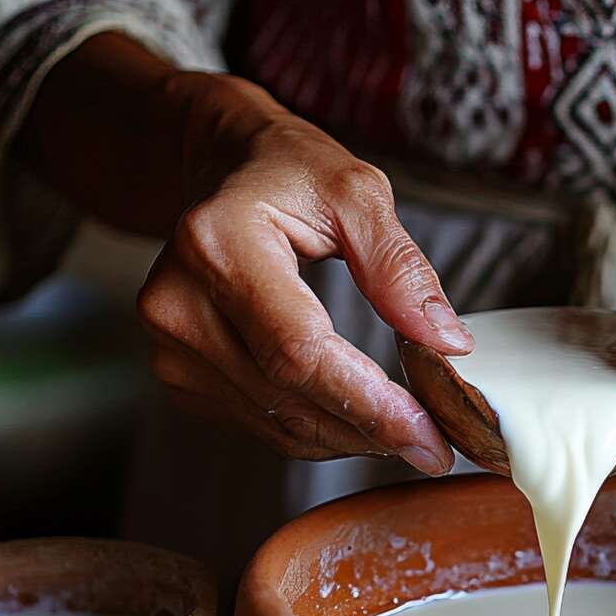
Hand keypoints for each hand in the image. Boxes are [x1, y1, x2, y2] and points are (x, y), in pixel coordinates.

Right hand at [19, 35, 468, 474]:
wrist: (222, 173)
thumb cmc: (287, 174)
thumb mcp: (356, 193)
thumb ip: (400, 267)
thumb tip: (444, 342)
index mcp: (217, 243)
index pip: (298, 350)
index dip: (367, 401)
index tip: (428, 429)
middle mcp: (179, 301)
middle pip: (287, 397)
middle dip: (370, 428)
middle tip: (435, 442)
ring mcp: (172, 344)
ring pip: (277, 423)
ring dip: (349, 436)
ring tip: (405, 428)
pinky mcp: (180, 374)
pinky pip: (262, 424)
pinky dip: (318, 428)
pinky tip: (355, 413)